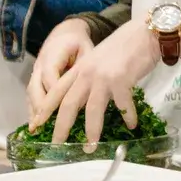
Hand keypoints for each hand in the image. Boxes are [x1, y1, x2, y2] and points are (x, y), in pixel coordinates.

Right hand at [27, 20, 93, 118]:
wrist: (65, 33)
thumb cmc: (79, 43)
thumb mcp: (86, 50)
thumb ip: (86, 68)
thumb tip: (89, 91)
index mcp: (54, 54)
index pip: (51, 76)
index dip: (54, 93)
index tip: (60, 110)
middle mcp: (40, 64)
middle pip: (37, 87)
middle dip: (40, 107)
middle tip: (43, 125)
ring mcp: (36, 72)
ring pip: (31, 92)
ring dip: (33, 110)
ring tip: (36, 129)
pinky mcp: (36, 78)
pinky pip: (31, 95)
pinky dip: (32, 109)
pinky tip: (35, 125)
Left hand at [33, 21, 152, 146]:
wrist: (145, 33)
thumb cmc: (126, 46)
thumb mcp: (100, 59)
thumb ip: (90, 76)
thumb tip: (86, 98)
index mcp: (80, 68)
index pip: (56, 91)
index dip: (44, 109)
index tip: (35, 124)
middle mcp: (87, 73)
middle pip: (68, 104)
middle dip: (61, 128)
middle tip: (57, 145)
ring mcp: (103, 77)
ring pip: (92, 110)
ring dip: (91, 132)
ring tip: (91, 147)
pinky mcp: (121, 81)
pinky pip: (123, 106)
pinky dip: (127, 117)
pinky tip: (132, 125)